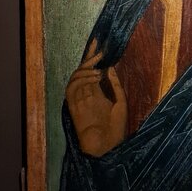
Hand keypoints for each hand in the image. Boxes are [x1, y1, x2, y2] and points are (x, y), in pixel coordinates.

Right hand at [65, 39, 127, 156]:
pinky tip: (93, 77)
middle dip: (89, 57)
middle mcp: (87, 95)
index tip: (98, 42)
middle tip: (98, 47)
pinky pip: (72, 90)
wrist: (107, 148)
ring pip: (76, 78)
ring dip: (85, 69)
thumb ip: (115, 85)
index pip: (93, 71)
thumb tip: (109, 67)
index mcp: (97, 94)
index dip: (93, 57)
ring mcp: (79, 101)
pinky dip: (81, 80)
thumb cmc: (116, 129)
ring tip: (98, 66)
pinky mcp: (73, 108)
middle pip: (83, 71)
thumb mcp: (120, 103)